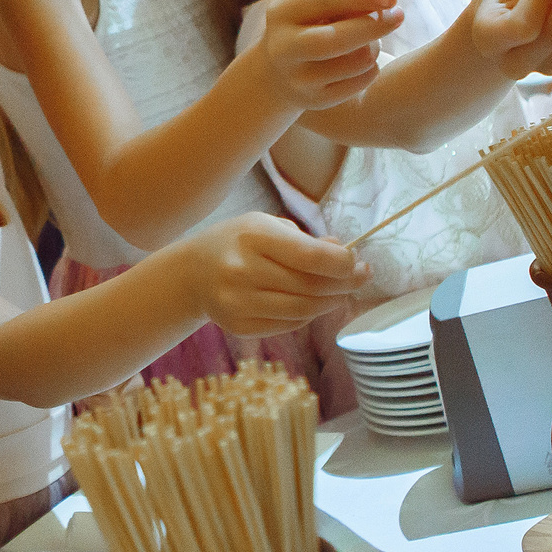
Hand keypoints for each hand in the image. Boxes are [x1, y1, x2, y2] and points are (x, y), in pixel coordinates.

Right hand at [184, 214, 371, 337]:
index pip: (310, 256)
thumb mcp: (267, 226)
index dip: (342, 264)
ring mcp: (238, 301)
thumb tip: (344, 255)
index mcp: (253, 236)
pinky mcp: (238, 325)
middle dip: (344, 284)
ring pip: (304, 311)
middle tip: (360, 277)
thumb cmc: (238, 243)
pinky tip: (311, 304)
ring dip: (331, 303)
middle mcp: (242, 270)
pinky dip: (308, 315)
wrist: (191, 272)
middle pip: (311, 287)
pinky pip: (288, 325)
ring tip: (339, 292)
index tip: (358, 262)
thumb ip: (306, 241)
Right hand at [260, 0, 403, 110]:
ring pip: (358, 60)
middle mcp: (284, 48)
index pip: (324, 2)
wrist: (278, 71)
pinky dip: (371, 67)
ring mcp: (299, 79)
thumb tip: (388, 1)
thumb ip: (347, 2)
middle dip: (374, 26)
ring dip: (374, 46)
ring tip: (369, 42)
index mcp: (283, 13)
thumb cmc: (309, 26)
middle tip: (398, 15)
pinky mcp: (316, 100)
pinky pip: (362, 80)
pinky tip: (361, 63)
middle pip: (336, 40)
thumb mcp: (317, 7)